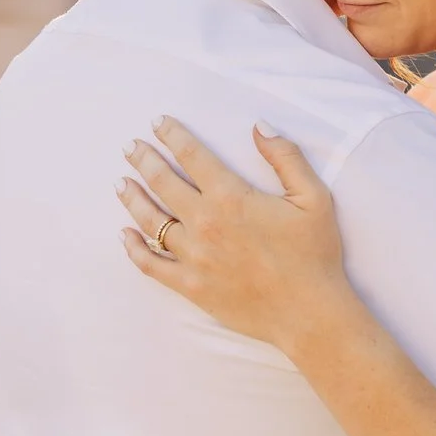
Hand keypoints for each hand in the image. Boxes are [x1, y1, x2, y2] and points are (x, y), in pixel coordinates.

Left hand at [121, 118, 350, 352]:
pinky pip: (151, 264)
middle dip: (144, 159)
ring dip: (133, 198)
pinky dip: (133, 249)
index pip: (192, 155)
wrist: (307, 313)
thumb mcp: (313, 198)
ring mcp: (193, 256)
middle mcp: (205, 223)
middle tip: (130, 147)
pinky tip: (125, 235)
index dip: (172, 135)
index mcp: (231, 197)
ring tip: (121, 183)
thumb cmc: (313, 255)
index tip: (158, 123)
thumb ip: (286, 157)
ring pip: (150, 220)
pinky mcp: (190, 285)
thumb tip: (259, 126)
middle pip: (163, 182)